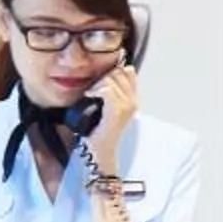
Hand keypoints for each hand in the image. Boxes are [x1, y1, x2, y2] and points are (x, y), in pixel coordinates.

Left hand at [86, 60, 138, 178]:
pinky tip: (89, 95)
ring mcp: (127, 107)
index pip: (128, 72)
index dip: (113, 70)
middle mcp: (133, 102)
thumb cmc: (98, 132)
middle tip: (93, 87)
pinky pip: (107, 90)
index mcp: (132, 100)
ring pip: (112, 79)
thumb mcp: (104, 107)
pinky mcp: (117, 112)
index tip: (99, 79)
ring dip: (97, 83)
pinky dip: (96, 90)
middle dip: (103, 75)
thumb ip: (107, 92)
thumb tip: (100, 75)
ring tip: (90, 93)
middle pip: (120, 72)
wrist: (99, 151)